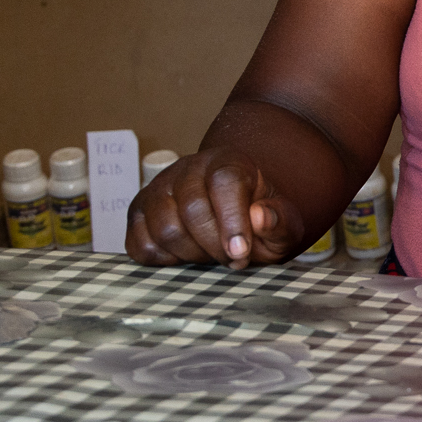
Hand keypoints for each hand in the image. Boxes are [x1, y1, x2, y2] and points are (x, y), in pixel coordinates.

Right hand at [126, 149, 304, 269]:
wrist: (234, 215)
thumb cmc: (259, 219)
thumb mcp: (284, 222)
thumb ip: (279, 220)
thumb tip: (260, 218)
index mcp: (228, 162)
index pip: (224, 182)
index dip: (232, 221)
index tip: (241, 253)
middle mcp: (188, 169)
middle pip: (192, 210)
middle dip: (214, 245)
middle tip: (233, 260)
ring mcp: (158, 189)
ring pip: (164, 228)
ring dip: (190, 254)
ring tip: (211, 255)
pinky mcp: (137, 212)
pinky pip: (139, 244)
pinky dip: (163, 260)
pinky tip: (185, 255)